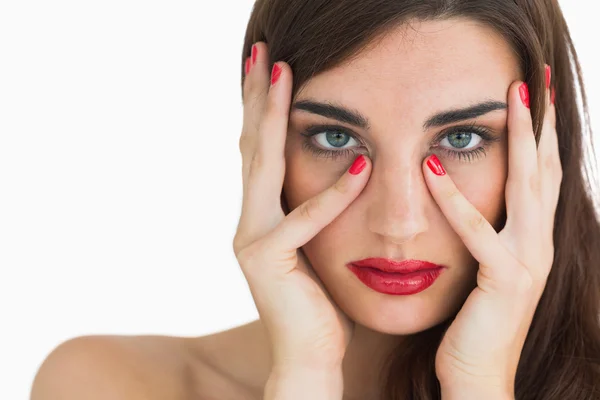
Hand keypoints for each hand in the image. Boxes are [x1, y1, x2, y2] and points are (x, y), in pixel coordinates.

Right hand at [233, 42, 371, 369]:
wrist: (310, 357)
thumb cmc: (320, 301)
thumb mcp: (315, 246)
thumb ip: (312, 211)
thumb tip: (338, 171)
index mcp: (262, 215)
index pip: (261, 150)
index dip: (263, 107)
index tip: (272, 67)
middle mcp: (249, 220)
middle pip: (252, 146)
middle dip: (257, 96)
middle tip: (263, 52)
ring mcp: (252, 240)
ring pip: (263, 167)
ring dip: (273, 118)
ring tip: (284, 73)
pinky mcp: (268, 262)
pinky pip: (304, 222)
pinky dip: (332, 196)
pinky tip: (358, 166)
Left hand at [425, 69, 560, 391]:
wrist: (477, 377)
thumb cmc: (473, 322)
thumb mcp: (483, 270)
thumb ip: (484, 236)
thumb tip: (471, 203)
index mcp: (531, 241)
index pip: (540, 177)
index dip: (541, 136)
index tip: (533, 97)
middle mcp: (539, 245)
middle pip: (545, 172)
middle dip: (541, 124)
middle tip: (533, 80)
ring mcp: (528, 263)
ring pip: (528, 189)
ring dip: (522, 142)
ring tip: (513, 99)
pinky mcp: (504, 282)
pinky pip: (479, 233)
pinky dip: (455, 199)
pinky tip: (433, 167)